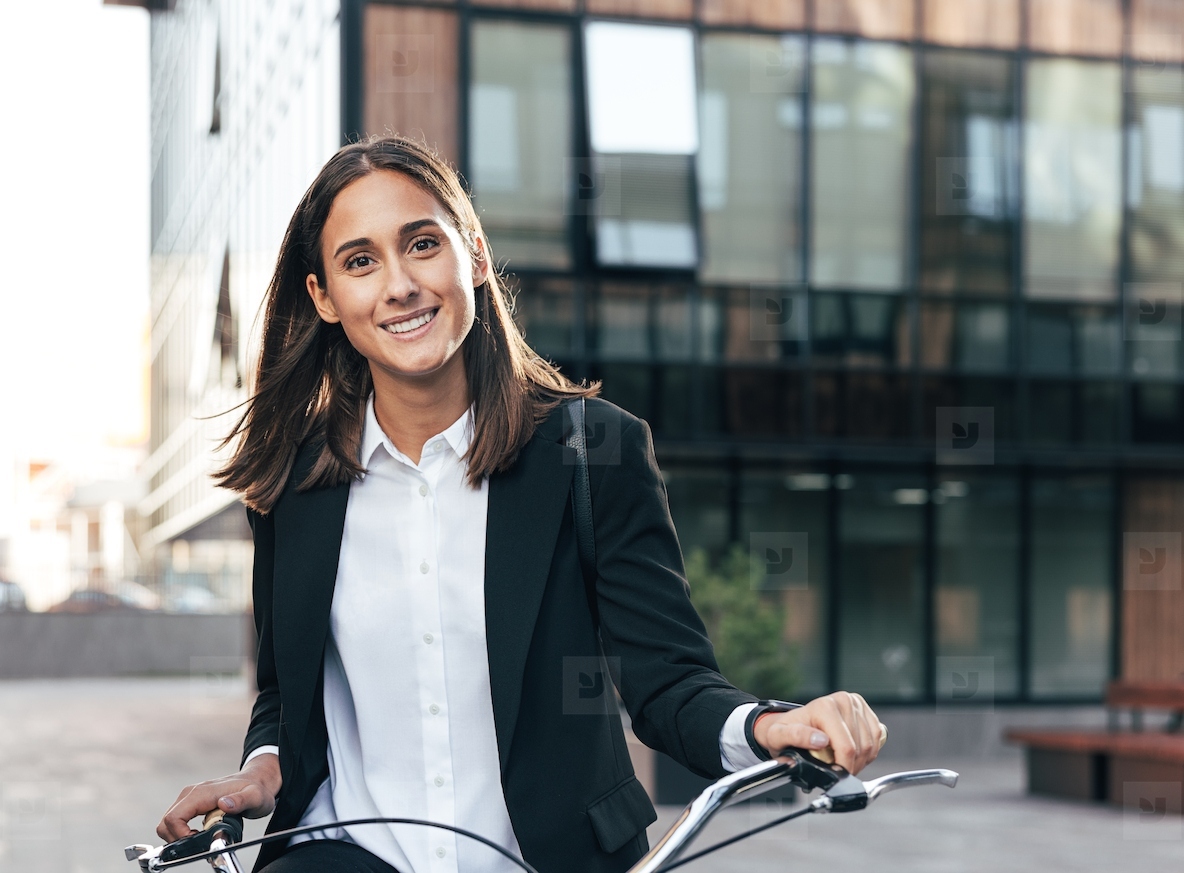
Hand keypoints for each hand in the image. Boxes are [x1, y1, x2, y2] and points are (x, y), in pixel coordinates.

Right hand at [157, 753, 281, 842]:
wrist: (257, 781)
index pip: (174, 818)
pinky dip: (182, 833)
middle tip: (197, 844)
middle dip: (176, 839)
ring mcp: (190, 798)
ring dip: (179, 837)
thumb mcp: (255, 797)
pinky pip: (176, 821)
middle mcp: (191, 794)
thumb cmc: (256, 789)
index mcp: (201, 793)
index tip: (196, 843)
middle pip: (166, 822)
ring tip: (200, 839)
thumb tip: (224, 804)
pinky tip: (200, 835)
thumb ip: (241, 801)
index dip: (180, 836)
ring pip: (168, 823)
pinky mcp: (191, 804)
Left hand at [752, 692, 884, 774]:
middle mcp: (843, 701)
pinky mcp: (865, 710)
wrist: (790, 723)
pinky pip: (878, 738)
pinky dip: (867, 751)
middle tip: (836, 770)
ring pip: (871, 745)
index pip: (846, 747)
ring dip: (860, 760)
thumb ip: (796, 736)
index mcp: (825, 707)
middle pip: (861, 748)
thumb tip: (820, 740)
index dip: (843, 768)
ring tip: (841, 761)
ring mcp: (856, 704)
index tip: (835, 775)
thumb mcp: (778, 736)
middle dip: (851, 766)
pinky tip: (852, 752)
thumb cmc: (784, 731)